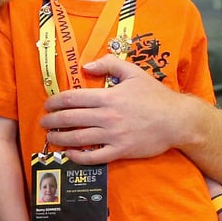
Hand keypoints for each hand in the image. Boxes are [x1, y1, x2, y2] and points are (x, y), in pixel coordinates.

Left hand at [40, 55, 185, 162]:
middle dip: (52, 120)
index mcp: (108, 96)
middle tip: (43, 122)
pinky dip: (78, 157)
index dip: (55, 101)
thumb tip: (86, 65)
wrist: (177, 120)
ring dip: (60, 138)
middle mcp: (107, 116)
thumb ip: (109, 63)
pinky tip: (70, 154)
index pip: (73, 98)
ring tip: (51, 137)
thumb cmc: (156, 96)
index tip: (47, 104)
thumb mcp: (134, 72)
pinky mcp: (120, 151)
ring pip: (78, 138)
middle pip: (70, 119)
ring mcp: (113, 135)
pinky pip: (94, 157)